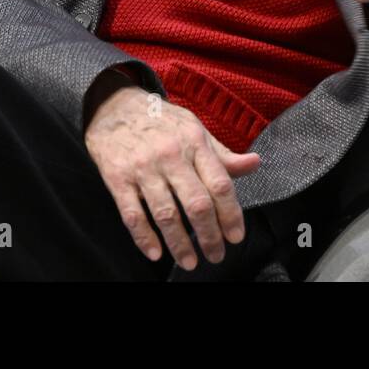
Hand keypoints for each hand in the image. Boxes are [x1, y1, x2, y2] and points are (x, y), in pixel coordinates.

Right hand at [83, 85, 260, 270]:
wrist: (113, 105)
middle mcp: (170, 155)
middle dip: (209, 236)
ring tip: (190, 262)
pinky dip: (144, 238)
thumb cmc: (161, 122)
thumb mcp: (194, 129)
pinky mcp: (117, 177)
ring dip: (180, 244)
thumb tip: (255, 163)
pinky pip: (132, 214)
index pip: (219, 184)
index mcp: (194, 142)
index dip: (231, 215)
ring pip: (166, 214)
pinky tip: (155, 253)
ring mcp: (143, 167)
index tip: (236, 237)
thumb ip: (222, 154)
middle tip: (216, 255)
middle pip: (196, 204)